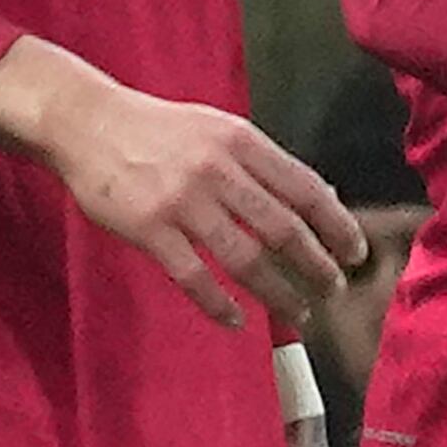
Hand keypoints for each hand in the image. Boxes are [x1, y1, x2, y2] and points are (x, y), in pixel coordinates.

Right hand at [0, 38, 362, 331]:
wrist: (90, 124)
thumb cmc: (161, 130)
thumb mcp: (220, 129)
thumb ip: (261, 162)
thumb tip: (316, 197)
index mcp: (243, 142)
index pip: (305, 188)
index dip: (337, 223)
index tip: (356, 251)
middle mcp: (219, 170)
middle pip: (283, 227)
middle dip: (316, 264)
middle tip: (335, 290)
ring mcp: (183, 201)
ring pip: (244, 257)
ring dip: (278, 292)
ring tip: (300, 312)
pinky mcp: (148, 229)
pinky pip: (193, 276)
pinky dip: (219, 304)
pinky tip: (238, 321)